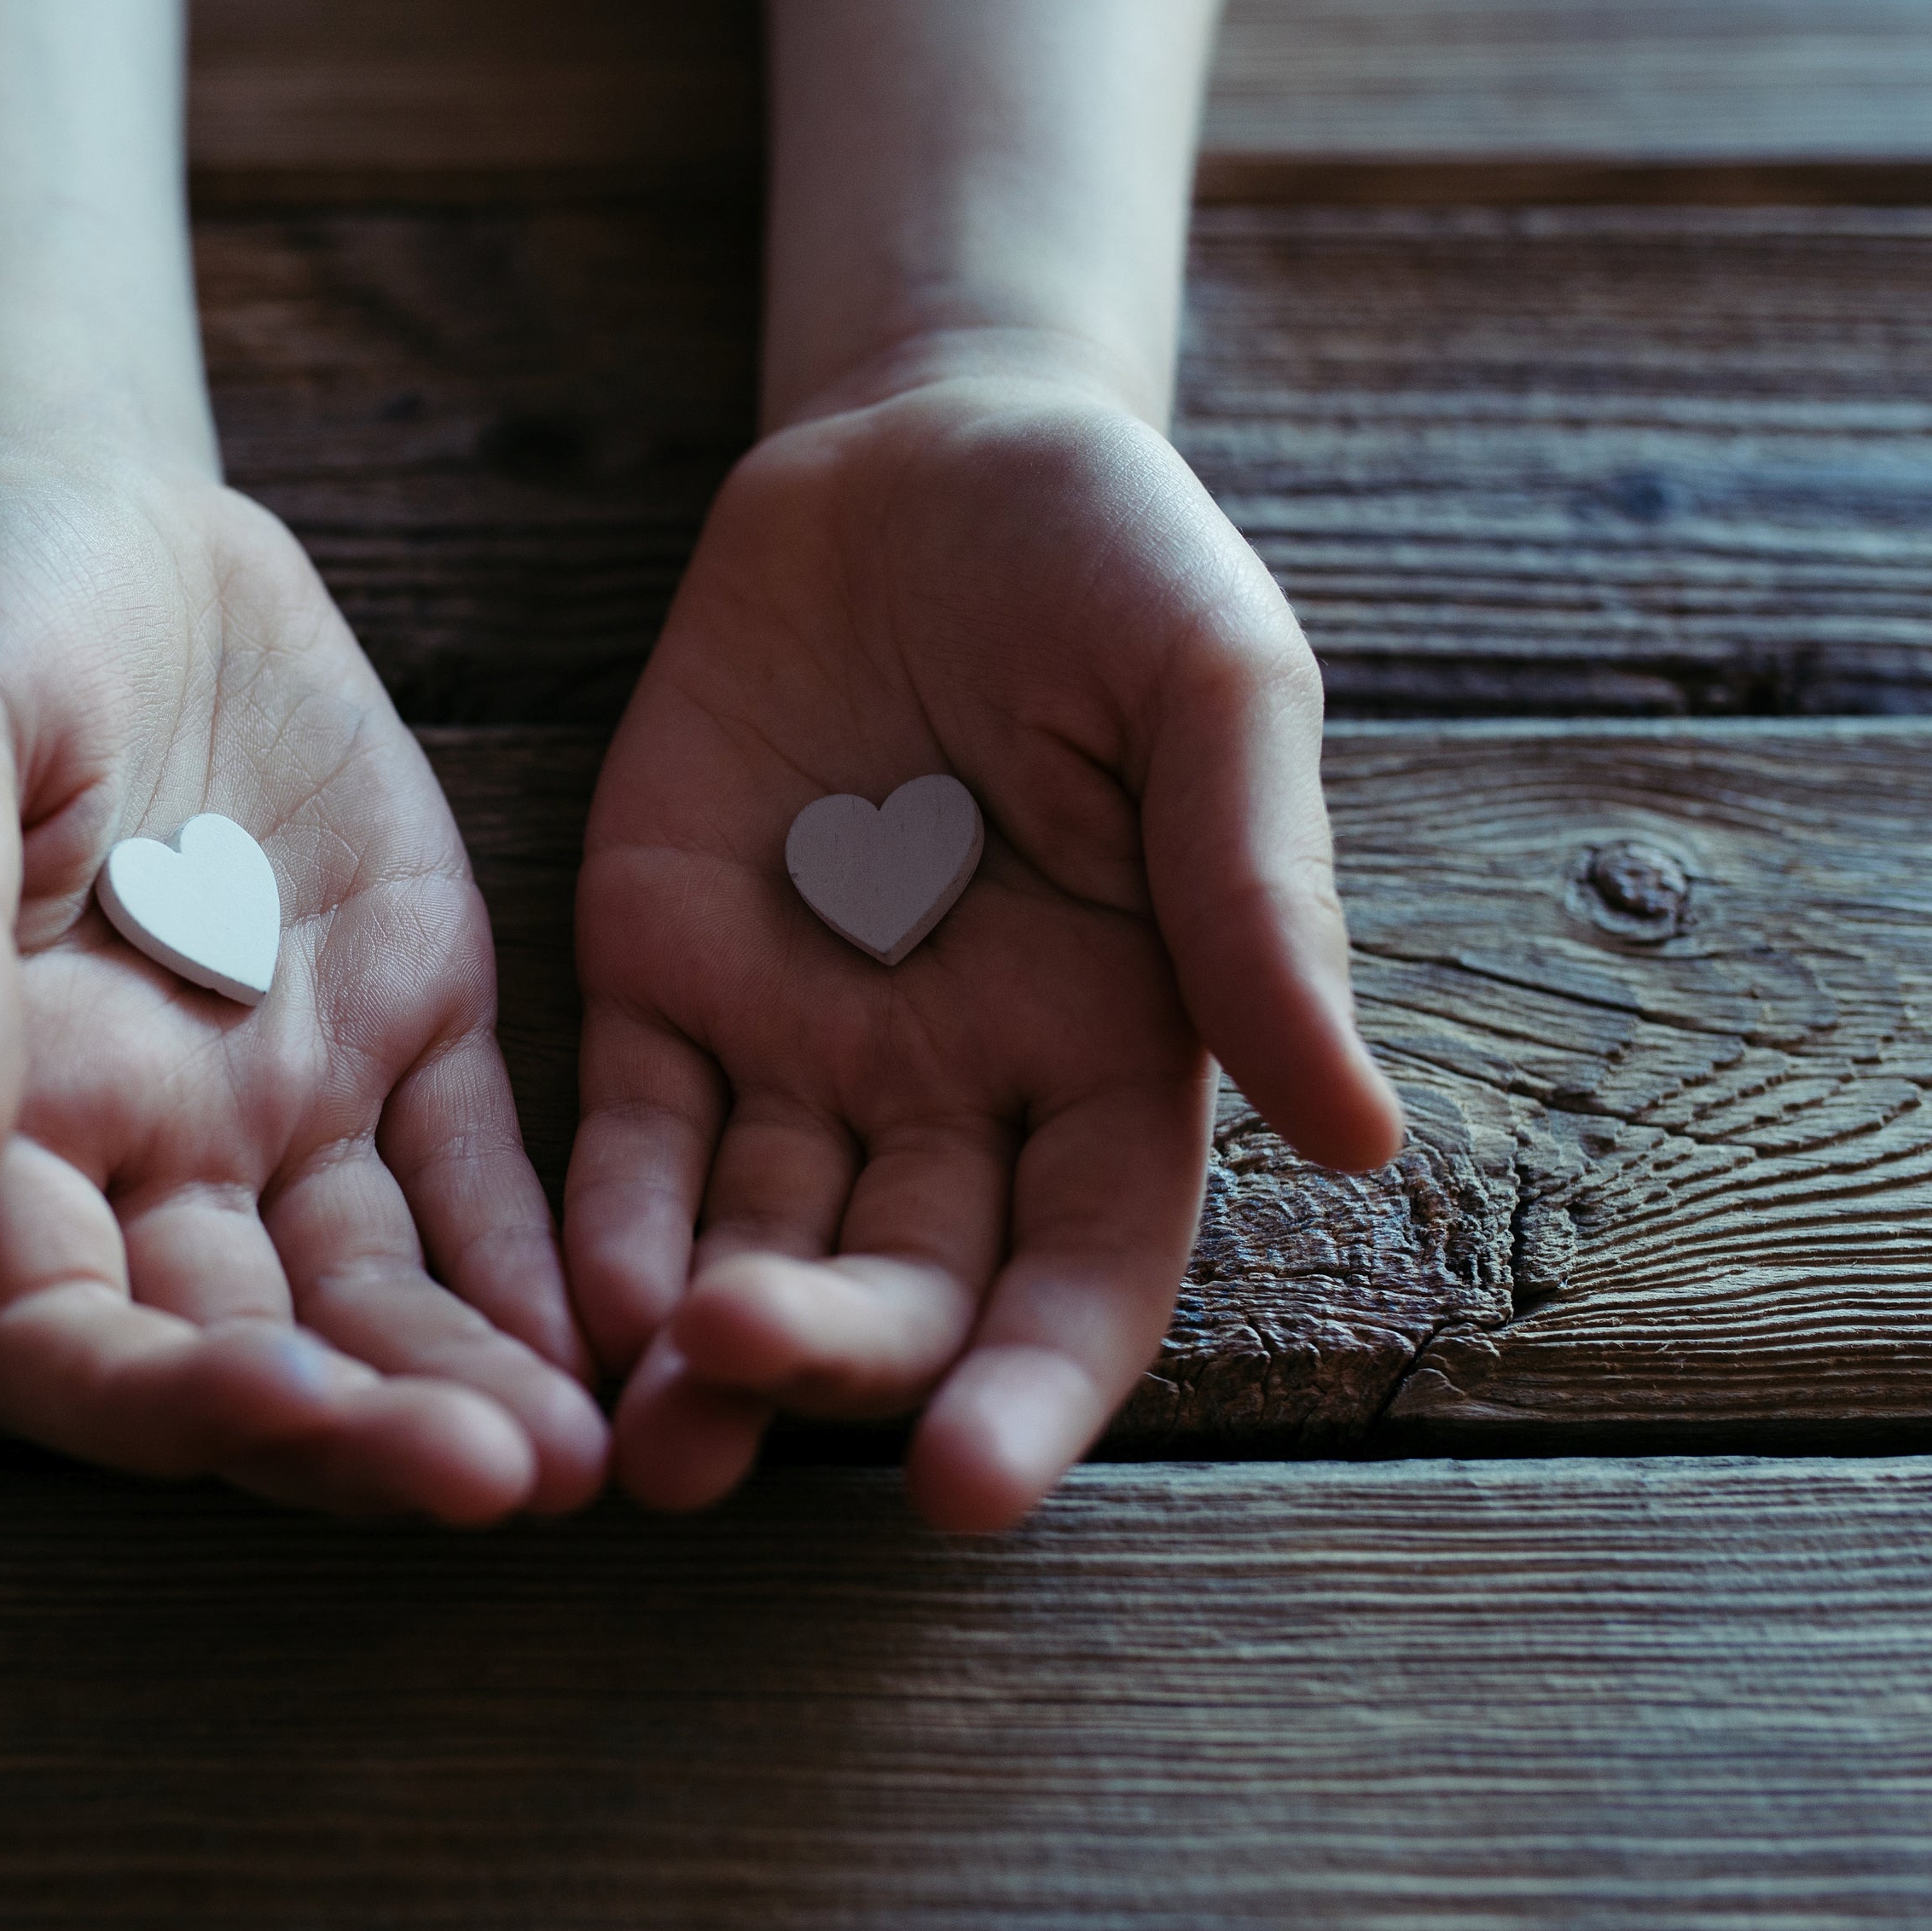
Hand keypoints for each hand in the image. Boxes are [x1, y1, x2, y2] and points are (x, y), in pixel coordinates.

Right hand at [0, 451, 605, 1521]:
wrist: (125, 519)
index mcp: (9, 1112)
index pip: (62, 1338)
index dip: (164, 1405)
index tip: (287, 1405)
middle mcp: (154, 1149)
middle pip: (251, 1358)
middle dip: (366, 1439)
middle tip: (500, 1480)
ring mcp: (293, 1099)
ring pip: (385, 1298)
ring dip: (476, 1389)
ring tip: (593, 1459)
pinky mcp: (417, 1023)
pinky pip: (483, 1179)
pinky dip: (544, 1266)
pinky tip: (621, 1338)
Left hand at [567, 348, 1401, 1529]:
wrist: (924, 446)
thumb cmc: (1112, 561)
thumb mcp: (1216, 691)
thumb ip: (1258, 898)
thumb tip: (1359, 1135)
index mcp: (1113, 1053)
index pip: (1079, 1271)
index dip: (1031, 1387)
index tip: (966, 1484)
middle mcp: (953, 1088)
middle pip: (899, 1281)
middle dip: (828, 1361)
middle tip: (738, 1387)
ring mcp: (797, 1042)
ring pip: (746, 1236)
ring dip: (692, 1345)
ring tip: (640, 1438)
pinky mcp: (660, 970)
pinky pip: (627, 1123)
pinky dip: (600, 1213)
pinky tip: (572, 1290)